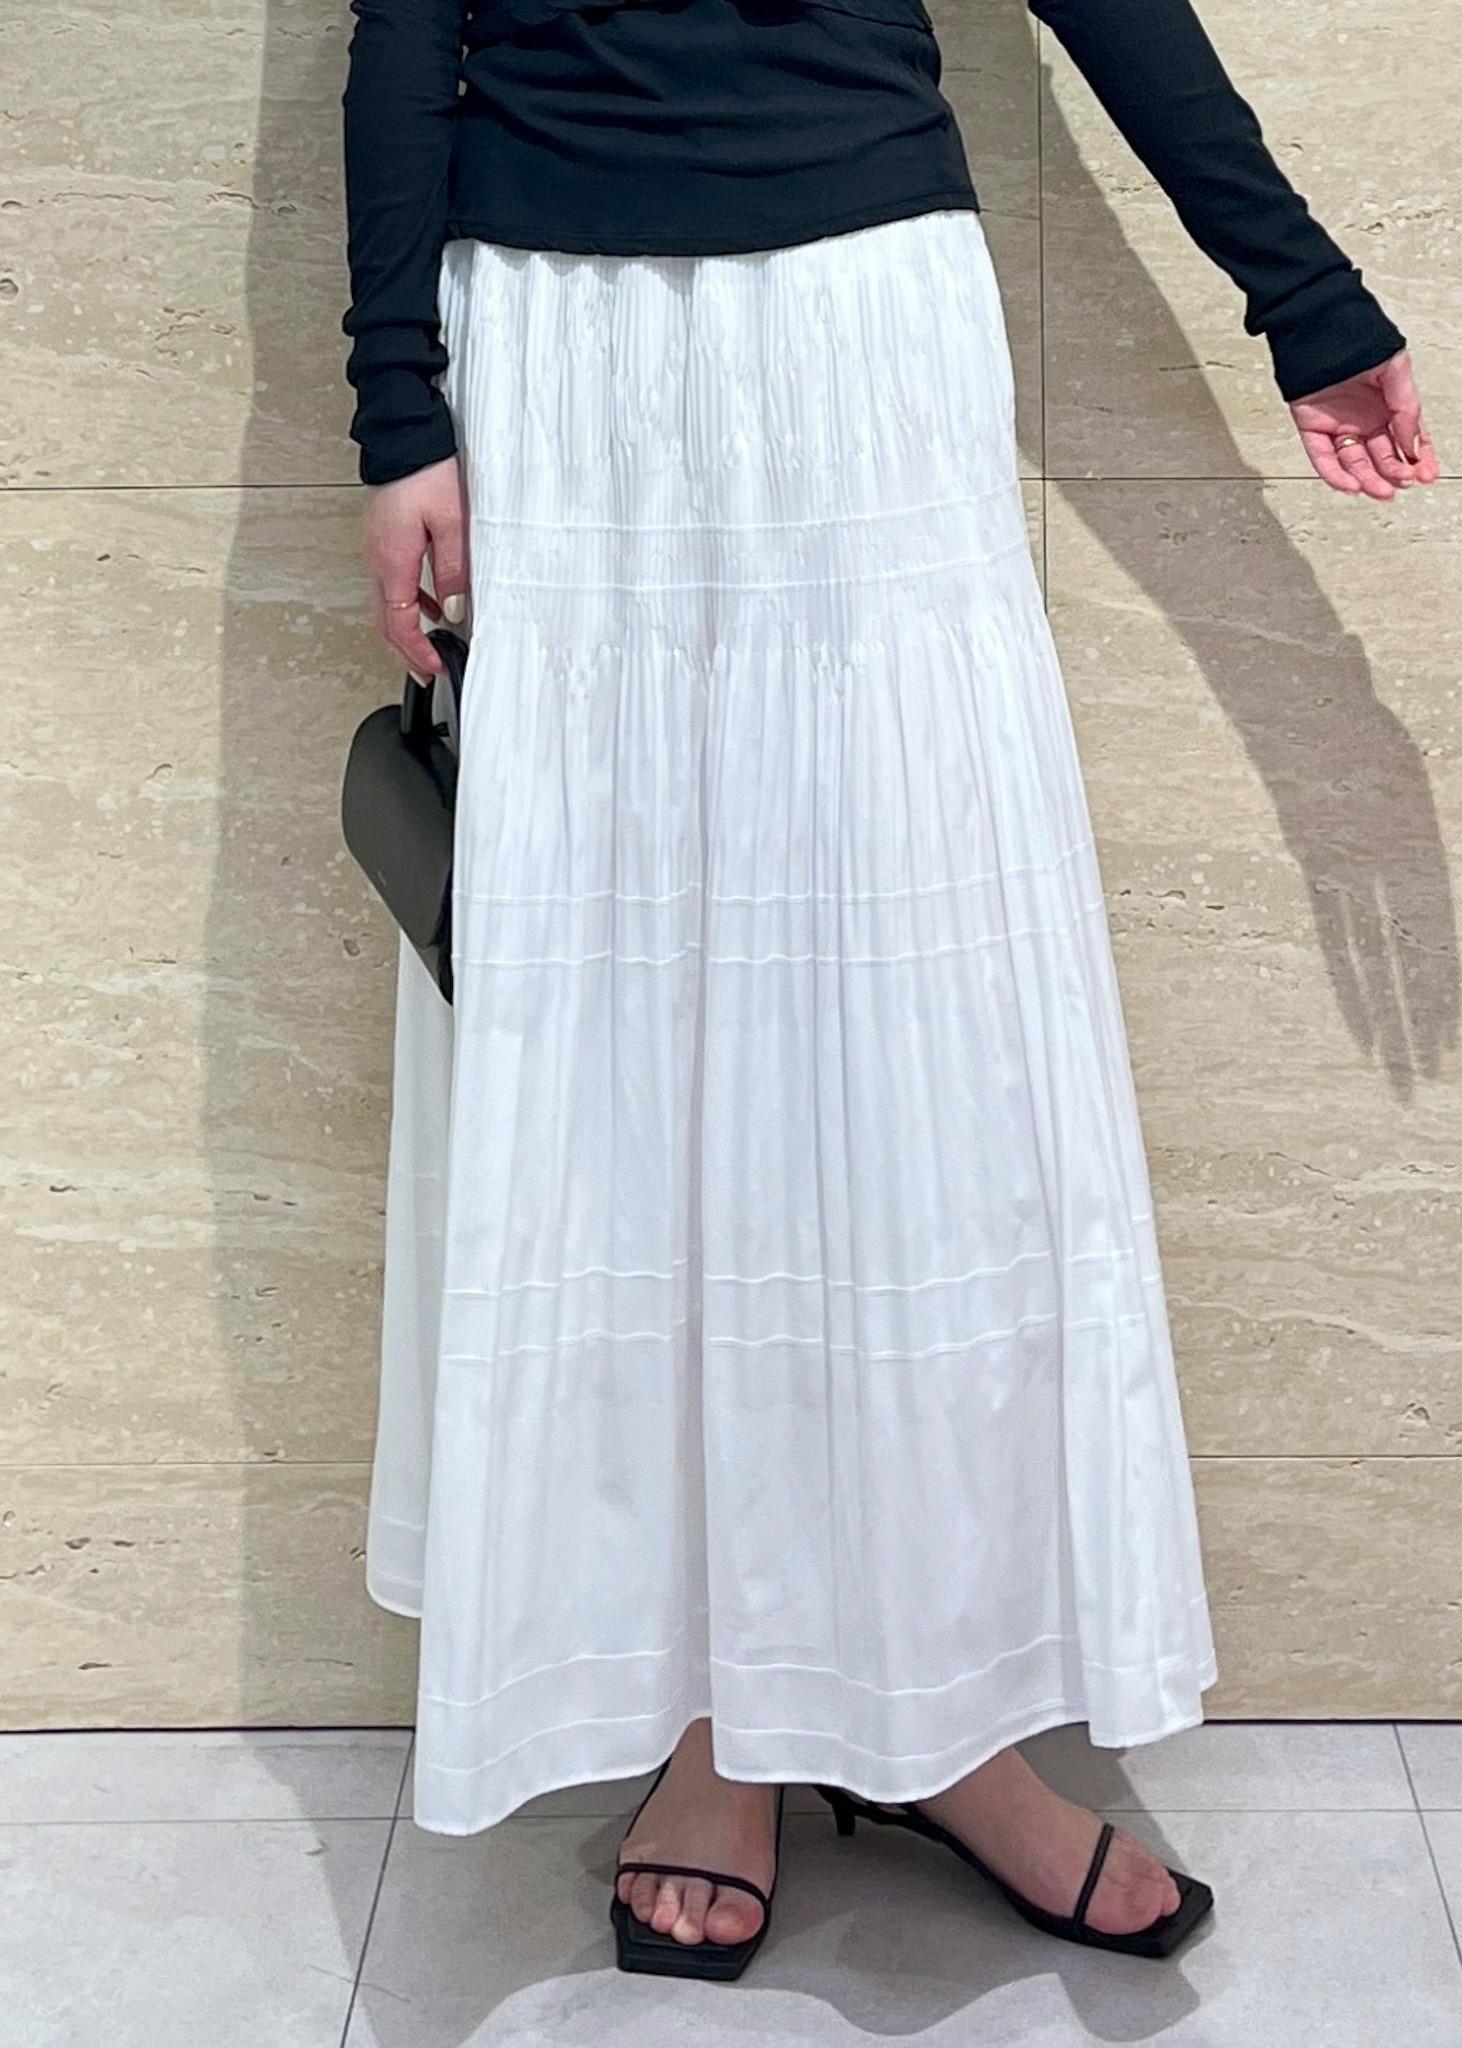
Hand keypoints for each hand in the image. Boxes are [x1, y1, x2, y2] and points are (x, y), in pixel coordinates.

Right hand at [361, 455, 469, 680]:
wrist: (402, 433)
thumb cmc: (427, 469)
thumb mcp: (452, 522)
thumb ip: (452, 570)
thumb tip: (452, 611)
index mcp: (392, 560)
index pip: (399, 623)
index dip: (416, 653)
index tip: (434, 670)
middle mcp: (376, 558)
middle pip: (386, 621)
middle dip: (406, 652)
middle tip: (428, 672)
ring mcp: (374, 548)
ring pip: (386, 604)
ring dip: (406, 631)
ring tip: (430, 649)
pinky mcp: (380, 537)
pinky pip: (390, 582)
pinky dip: (408, 604)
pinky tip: (429, 606)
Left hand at [1290, 349, 1439, 500]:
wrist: (1321, 325)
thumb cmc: (1360, 339)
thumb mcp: (1396, 370)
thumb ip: (1406, 408)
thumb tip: (1412, 445)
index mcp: (1387, 407)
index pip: (1407, 441)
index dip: (1419, 459)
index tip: (1427, 476)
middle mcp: (1364, 420)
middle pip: (1382, 457)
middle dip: (1395, 473)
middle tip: (1404, 482)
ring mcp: (1338, 426)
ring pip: (1354, 463)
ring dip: (1369, 480)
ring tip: (1381, 491)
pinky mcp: (1312, 428)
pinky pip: (1322, 458)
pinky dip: (1335, 474)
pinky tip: (1352, 485)